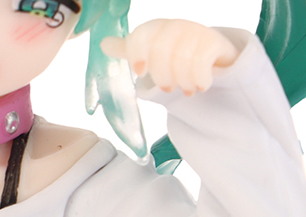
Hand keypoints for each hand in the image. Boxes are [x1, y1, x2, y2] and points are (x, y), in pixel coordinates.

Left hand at [101, 19, 239, 95]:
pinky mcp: (213, 42)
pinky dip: (199, 79)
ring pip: (182, 59)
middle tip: (167, 88)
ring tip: (184, 88)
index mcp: (155, 30)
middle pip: (161, 50)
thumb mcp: (149, 50)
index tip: (140, 73)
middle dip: (162, 75)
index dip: (137, 54)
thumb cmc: (173, 52)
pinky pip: (202, 62)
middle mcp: (175, 27)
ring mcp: (196, 32)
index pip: (142, 35)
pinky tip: (199, 85)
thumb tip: (104, 44)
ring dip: (181, 81)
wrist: (209, 50)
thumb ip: (129, 49)